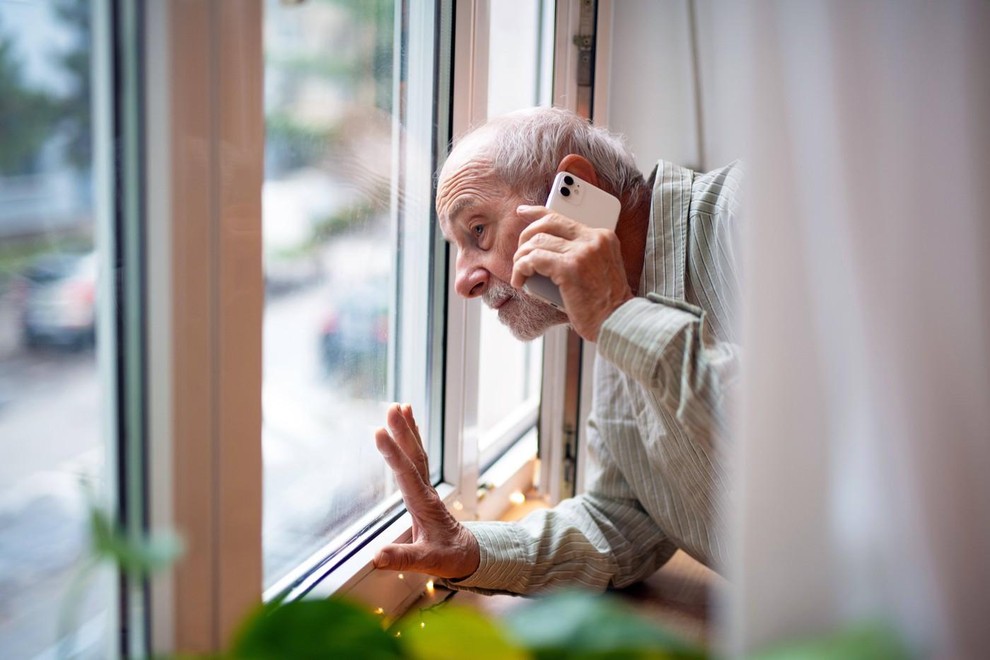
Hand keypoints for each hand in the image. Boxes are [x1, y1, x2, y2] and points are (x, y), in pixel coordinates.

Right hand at [372, 403, 479, 579]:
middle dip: (403, 431)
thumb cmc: (451, 557)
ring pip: (418, 453)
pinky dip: (412, 442)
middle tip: (392, 407)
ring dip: (409, 430)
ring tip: (401, 406)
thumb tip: (377, 556)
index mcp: (424, 504)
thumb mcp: (428, 562)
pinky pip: (418, 459)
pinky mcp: (424, 490)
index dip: (392, 452)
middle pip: (414, 455)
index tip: (379, 432)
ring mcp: (426, 488)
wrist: (469, 555)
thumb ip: (403, 559)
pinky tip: (407, 429)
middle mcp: (426, 491)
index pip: (406, 473)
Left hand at [511, 205, 633, 341]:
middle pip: (546, 224)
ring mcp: (582, 252)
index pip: (562, 216)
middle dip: (525, 239)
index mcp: (602, 237)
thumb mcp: (598, 270)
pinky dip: (520, 269)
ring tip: (520, 275)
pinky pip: (533, 259)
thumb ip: (579, 254)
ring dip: (520, 259)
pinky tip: (520, 282)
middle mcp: (593, 239)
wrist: (617, 322)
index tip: (521, 212)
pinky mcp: (570, 268)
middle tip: (519, 258)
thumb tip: (544, 249)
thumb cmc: (603, 304)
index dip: (537, 212)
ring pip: (536, 242)